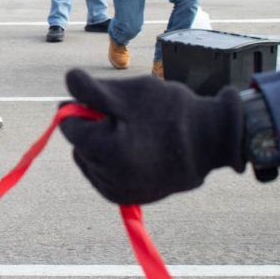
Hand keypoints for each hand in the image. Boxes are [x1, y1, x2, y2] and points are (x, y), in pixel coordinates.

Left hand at [58, 68, 244, 204]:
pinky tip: (136, 150)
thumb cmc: (170, 112)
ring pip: (90, 158)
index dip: (84, 108)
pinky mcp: (128, 198)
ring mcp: (117, 191)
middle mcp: (107, 178)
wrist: (211, 141)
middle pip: (80, 143)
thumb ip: (92, 90)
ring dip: (104, 143)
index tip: (111, 103)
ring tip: (137, 134)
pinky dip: (112, 161)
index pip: (69, 126)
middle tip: (130, 119)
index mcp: (104, 151)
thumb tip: (68, 80)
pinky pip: (103, 175)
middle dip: (96, 127)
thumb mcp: (130, 93)